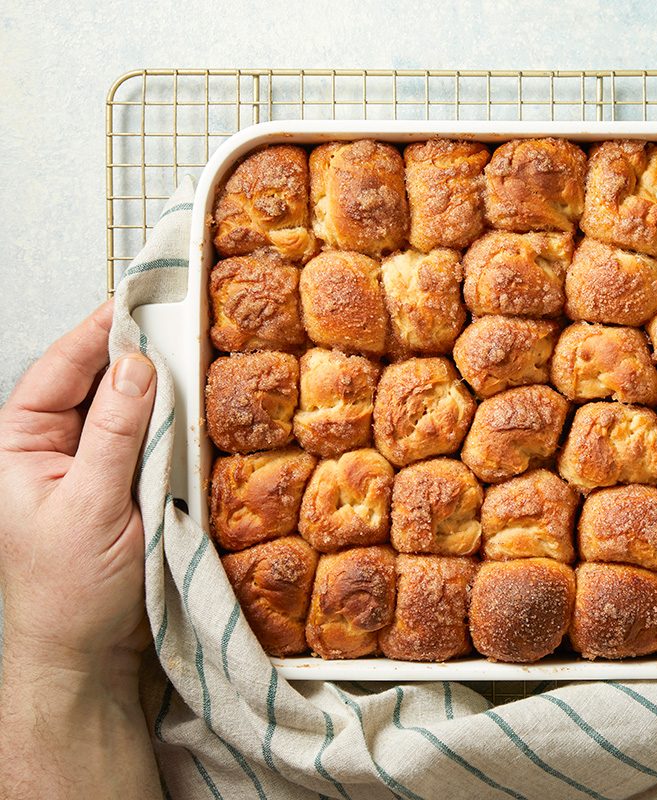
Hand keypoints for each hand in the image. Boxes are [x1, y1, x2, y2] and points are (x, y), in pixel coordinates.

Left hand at [0, 301, 156, 690]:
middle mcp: (49, 447)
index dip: (98, 332)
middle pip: (94, 382)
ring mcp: (88, 465)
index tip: (137, 299)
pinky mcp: (121, 485)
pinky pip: (146, 440)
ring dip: (156, 389)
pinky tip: (192, 409)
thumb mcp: (91, 505)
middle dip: (133, 353)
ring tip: (191, 358)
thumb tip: (136, 367)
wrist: (86, 652)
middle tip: (177, 322)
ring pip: (124, 409)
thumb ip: (116, 433)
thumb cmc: (68, 590)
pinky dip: (169, 424)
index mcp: (16, 445)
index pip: (59, 370)